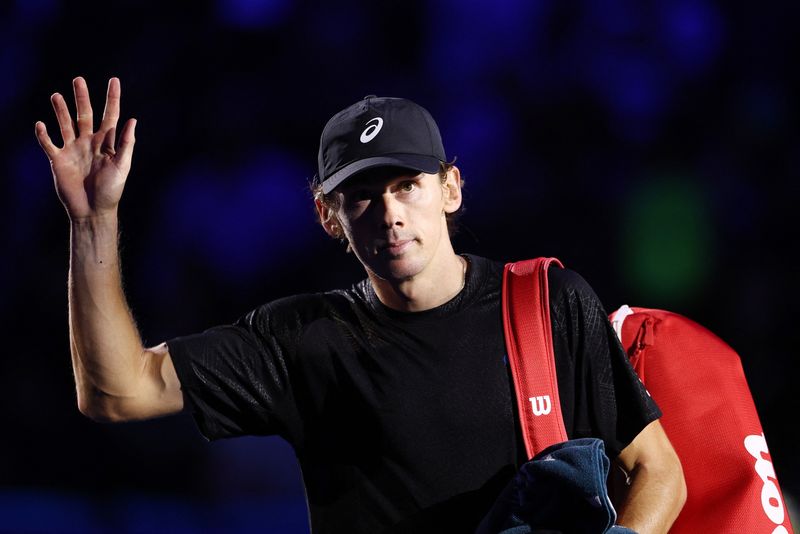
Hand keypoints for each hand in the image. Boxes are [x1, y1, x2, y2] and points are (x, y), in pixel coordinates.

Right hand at [35, 77, 136, 219]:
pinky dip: (43, 135)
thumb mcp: (122, 166)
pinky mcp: (58, 160)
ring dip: (61, 110)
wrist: (93, 211)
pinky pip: (48, 144)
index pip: (110, 115)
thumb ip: (125, 143)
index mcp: (106, 142)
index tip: (114, 80)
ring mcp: (72, 150)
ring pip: (65, 124)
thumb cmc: (112, 190)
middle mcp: (89, 142)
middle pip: (84, 114)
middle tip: (78, 80)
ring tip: (56, 95)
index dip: (112, 98)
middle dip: (82, 97)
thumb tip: (132, 120)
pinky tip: (40, 124)